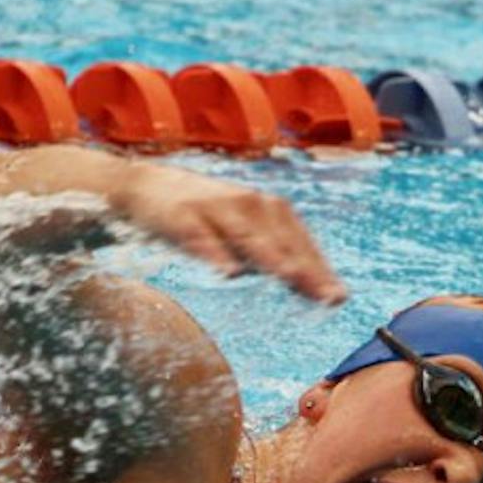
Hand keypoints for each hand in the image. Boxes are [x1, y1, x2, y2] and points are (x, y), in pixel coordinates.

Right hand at [114, 160, 346, 303]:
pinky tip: (229, 272)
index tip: (338, 298)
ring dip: (270, 255)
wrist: (144, 185)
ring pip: (247, 234)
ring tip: (290, 277)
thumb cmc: (202, 216)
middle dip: (305, 268)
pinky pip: (201, 236)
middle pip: (281, 238)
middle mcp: (246, 203)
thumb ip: (269, 255)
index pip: (299, 241)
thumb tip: (307, 285)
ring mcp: (213, 207)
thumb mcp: (239, 232)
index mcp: (265, 208)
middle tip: (326, 297)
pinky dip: (215, 252)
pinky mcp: (182, 214)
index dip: (320, 268)